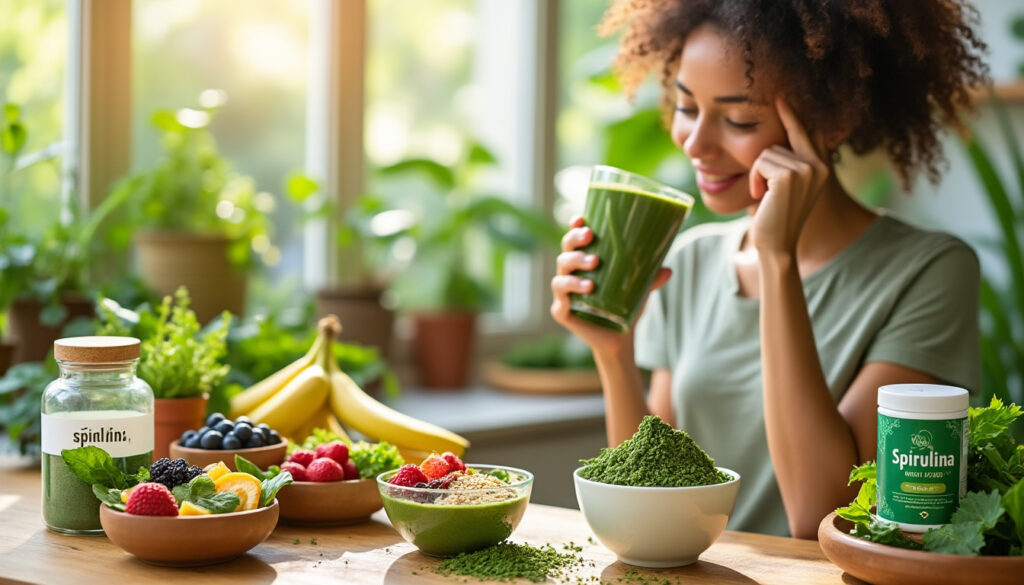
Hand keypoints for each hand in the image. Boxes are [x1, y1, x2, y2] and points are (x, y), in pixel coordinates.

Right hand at [550, 216, 671, 356]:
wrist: (620, 337)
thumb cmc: (626, 305)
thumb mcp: (641, 288)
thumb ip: (652, 278)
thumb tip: (669, 270)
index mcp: (583, 261)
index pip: (574, 239)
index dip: (574, 227)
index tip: (581, 219)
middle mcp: (570, 274)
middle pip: (565, 251)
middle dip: (575, 241)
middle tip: (591, 238)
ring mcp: (563, 294)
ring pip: (561, 274)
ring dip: (575, 267)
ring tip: (594, 270)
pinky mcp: (562, 312)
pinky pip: (560, 301)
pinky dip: (570, 292)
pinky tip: (585, 289)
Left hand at [747, 97, 829, 255]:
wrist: (777, 246)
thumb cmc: (776, 217)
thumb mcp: (788, 187)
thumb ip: (792, 163)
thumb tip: (788, 137)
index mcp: (822, 166)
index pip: (807, 133)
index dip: (792, 116)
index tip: (781, 97)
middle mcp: (820, 165)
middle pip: (778, 143)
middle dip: (763, 166)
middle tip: (765, 192)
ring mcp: (807, 170)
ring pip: (766, 152)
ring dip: (757, 174)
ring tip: (765, 196)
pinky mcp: (790, 176)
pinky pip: (760, 161)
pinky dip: (754, 179)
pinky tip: (760, 196)